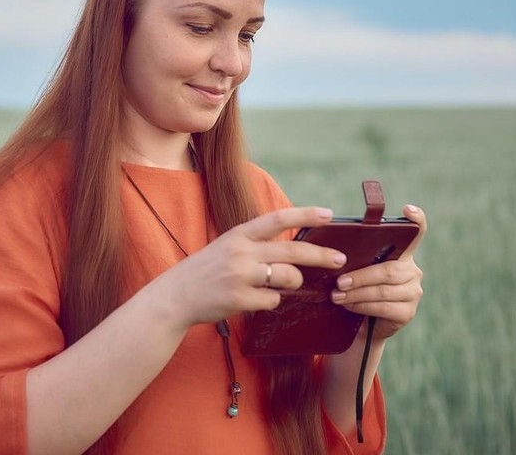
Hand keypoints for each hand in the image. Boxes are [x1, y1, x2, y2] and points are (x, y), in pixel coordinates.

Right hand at [155, 207, 347, 327]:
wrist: (175, 296)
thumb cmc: (206, 271)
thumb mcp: (228, 246)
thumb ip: (256, 244)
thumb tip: (293, 250)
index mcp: (239, 233)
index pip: (278, 218)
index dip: (305, 214)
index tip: (328, 214)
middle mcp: (241, 251)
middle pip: (292, 250)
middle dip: (320, 254)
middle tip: (340, 259)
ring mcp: (241, 275)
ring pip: (288, 276)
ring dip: (292, 282)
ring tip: (280, 284)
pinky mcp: (240, 298)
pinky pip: (273, 300)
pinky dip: (270, 301)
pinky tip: (254, 299)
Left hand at [329, 204, 425, 340]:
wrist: (362, 325)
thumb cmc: (357, 289)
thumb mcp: (358, 269)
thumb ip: (357, 258)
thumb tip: (336, 252)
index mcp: (402, 254)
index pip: (416, 233)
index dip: (416, 220)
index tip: (407, 209)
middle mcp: (413, 271)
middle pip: (388, 270)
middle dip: (360, 276)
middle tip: (339, 282)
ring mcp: (414, 292)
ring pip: (383, 290)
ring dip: (356, 293)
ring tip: (337, 295)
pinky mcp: (408, 312)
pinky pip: (383, 307)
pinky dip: (362, 306)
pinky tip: (349, 305)